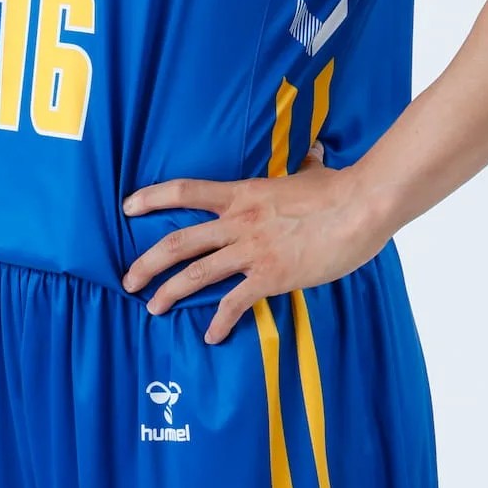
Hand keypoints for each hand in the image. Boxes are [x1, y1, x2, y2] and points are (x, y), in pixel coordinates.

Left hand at [119, 145, 385, 343]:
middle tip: (126, 280)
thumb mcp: (314, 173)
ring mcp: (253, 250)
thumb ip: (306, 165)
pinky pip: (235, 302)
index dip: (152, 197)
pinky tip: (210, 336)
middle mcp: (238, 221)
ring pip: (196, 273)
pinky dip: (219, 322)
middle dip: (147, 263)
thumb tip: (316, 151)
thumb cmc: (339, 188)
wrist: (360, 206)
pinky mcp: (272, 276)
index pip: (185, 191)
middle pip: (179, 241)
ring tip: (152, 309)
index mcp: (242, 194)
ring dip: (169, 293)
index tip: (127, 207)